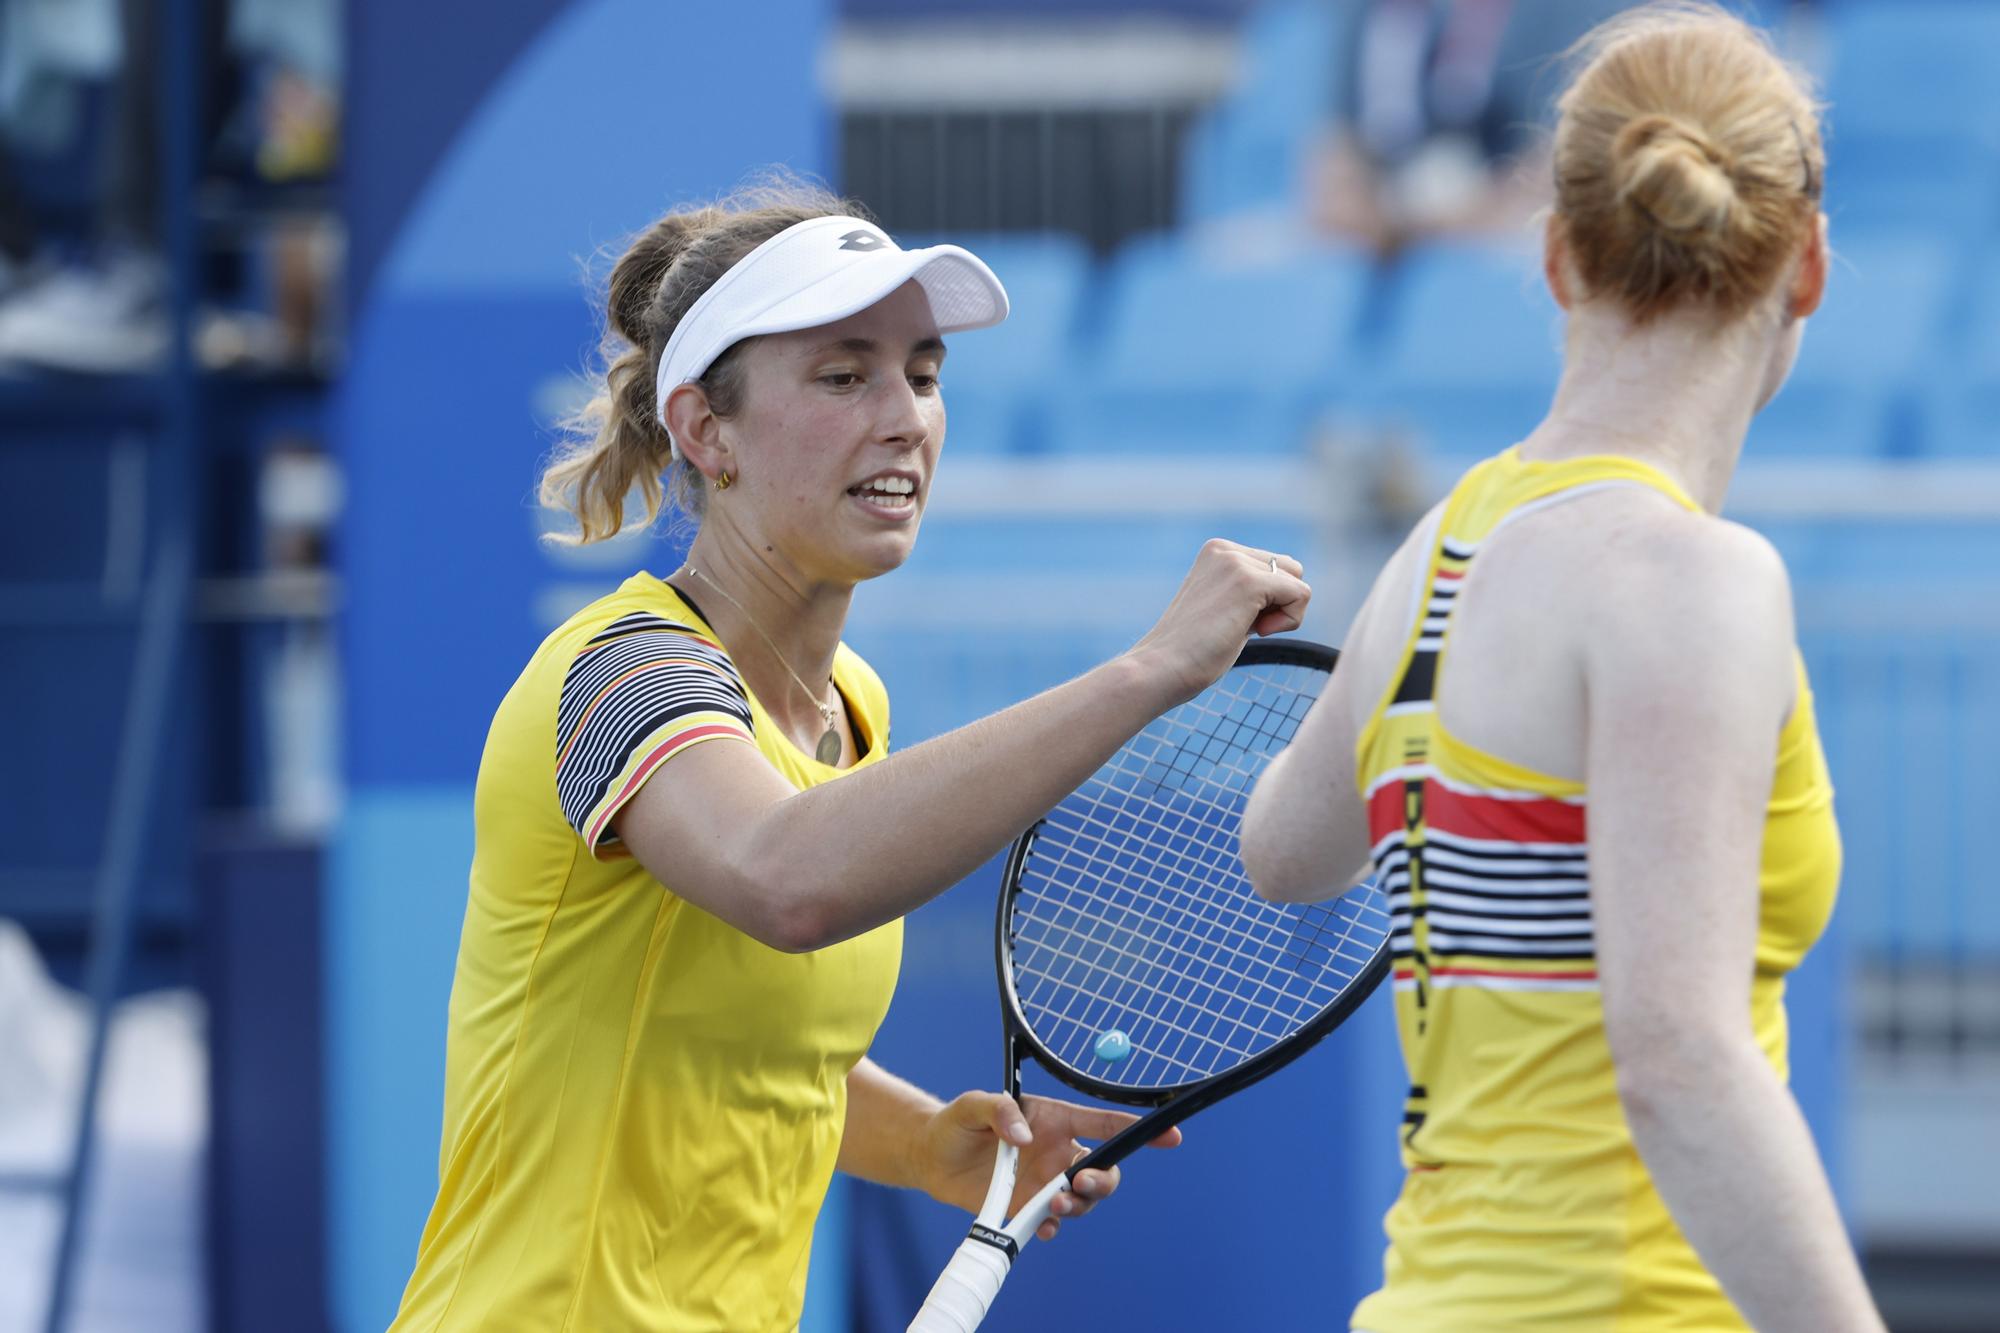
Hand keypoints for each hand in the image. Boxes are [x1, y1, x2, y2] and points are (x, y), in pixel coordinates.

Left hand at [918, 1090, 1181, 1241]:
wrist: (930, 1157)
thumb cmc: (956, 1122)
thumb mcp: (972, 1104)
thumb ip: (998, 1110)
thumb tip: (1023, 1137)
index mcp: (1055, 1120)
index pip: (1104, 1123)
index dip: (1138, 1128)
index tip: (1168, 1135)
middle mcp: (1057, 1153)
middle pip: (1104, 1170)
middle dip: (1104, 1180)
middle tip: (1080, 1182)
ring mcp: (1045, 1183)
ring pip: (1083, 1199)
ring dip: (1079, 1205)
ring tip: (1055, 1204)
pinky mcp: (1027, 1209)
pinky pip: (1052, 1223)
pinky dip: (1052, 1228)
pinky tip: (1040, 1227)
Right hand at [1126, 539, 1310, 704]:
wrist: (1162, 667)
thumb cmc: (1192, 650)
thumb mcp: (1224, 608)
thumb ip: (1251, 594)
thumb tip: (1292, 593)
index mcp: (1217, 551)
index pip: (1273, 566)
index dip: (1267, 602)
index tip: (1235, 620)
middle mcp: (1226, 549)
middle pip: (1290, 569)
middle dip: (1279, 602)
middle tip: (1244, 626)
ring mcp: (1236, 563)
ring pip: (1297, 580)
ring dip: (1284, 612)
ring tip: (1246, 629)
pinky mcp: (1248, 582)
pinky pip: (1301, 594)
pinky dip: (1290, 620)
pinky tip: (1259, 632)